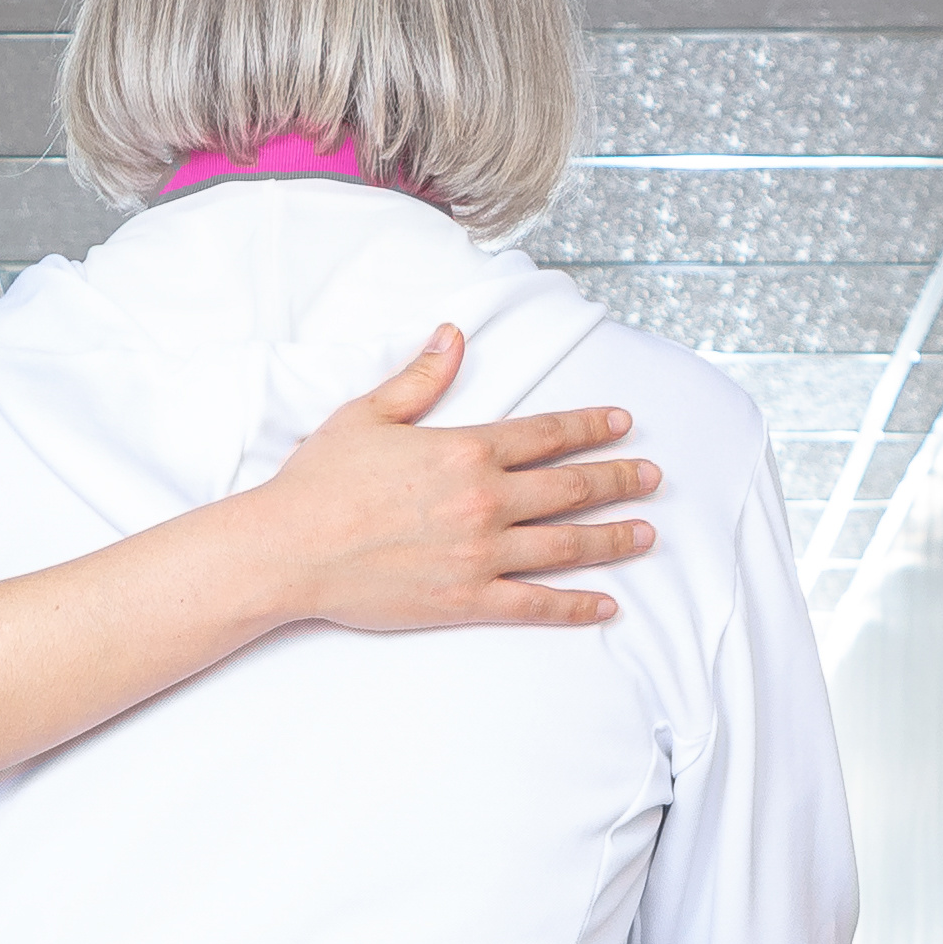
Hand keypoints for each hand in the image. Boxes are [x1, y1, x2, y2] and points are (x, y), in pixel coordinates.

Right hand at [249, 329, 656, 635]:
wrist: (290, 549)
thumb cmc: (321, 482)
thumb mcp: (369, 415)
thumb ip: (420, 378)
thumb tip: (454, 336)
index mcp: (465, 450)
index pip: (546, 434)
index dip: (590, 427)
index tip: (623, 424)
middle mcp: (485, 501)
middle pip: (571, 488)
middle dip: (619, 480)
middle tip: (652, 478)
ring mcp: (480, 554)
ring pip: (565, 545)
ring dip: (613, 539)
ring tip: (647, 533)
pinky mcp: (466, 600)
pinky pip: (535, 605)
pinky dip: (575, 607)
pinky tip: (607, 606)